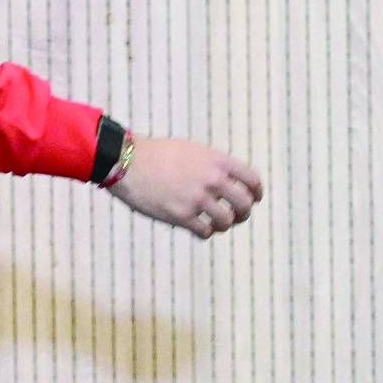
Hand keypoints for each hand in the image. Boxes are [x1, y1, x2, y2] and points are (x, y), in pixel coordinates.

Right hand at [108, 137, 263, 238]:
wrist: (126, 162)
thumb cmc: (156, 154)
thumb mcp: (191, 151)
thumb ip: (213, 165)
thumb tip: (230, 183)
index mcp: (216, 160)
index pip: (252, 180)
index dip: (256, 193)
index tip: (253, 199)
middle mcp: (211, 179)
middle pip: (245, 204)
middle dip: (243, 213)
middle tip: (236, 216)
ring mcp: (197, 198)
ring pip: (226, 221)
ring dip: (223, 224)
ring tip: (214, 222)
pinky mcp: (181, 215)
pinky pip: (205, 231)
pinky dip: (205, 231)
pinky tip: (197, 227)